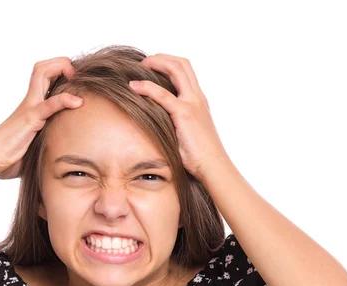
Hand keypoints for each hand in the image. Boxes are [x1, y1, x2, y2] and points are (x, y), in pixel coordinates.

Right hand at [0, 57, 83, 179]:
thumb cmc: (8, 155)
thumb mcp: (33, 144)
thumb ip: (44, 141)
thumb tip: (59, 152)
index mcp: (30, 106)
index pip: (43, 77)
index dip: (59, 70)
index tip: (74, 79)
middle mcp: (29, 102)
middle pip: (42, 68)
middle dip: (61, 62)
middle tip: (75, 73)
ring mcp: (29, 108)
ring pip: (41, 75)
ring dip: (60, 68)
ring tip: (75, 75)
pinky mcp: (30, 119)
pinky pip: (48, 105)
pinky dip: (64, 100)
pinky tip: (78, 102)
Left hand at [128, 53, 229, 179]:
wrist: (213, 166)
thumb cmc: (199, 156)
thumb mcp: (186, 133)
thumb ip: (174, 122)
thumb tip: (154, 123)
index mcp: (198, 101)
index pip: (185, 71)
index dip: (167, 63)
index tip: (150, 68)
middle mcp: (197, 97)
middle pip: (182, 63)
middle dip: (160, 57)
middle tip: (143, 63)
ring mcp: (192, 103)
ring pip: (176, 69)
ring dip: (155, 63)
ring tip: (139, 66)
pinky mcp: (184, 114)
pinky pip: (163, 95)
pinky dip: (146, 87)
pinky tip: (133, 87)